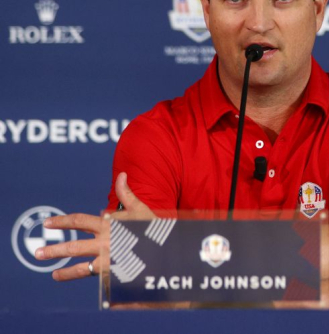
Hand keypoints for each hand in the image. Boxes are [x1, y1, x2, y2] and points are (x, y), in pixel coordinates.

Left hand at [39, 172, 153, 280]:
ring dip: (64, 271)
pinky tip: (67, 278)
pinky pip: (93, 275)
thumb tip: (122, 174)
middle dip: (55, 249)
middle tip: (38, 253)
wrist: (165, 248)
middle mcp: (105, 242)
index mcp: (109, 225)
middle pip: (74, 246)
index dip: (62, 221)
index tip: (48, 223)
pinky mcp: (112, 272)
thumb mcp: (140, 208)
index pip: (79, 222)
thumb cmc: (154, 226)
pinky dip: (79, 276)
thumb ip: (127, 193)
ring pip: (80, 265)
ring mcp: (108, 258)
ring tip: (51, 273)